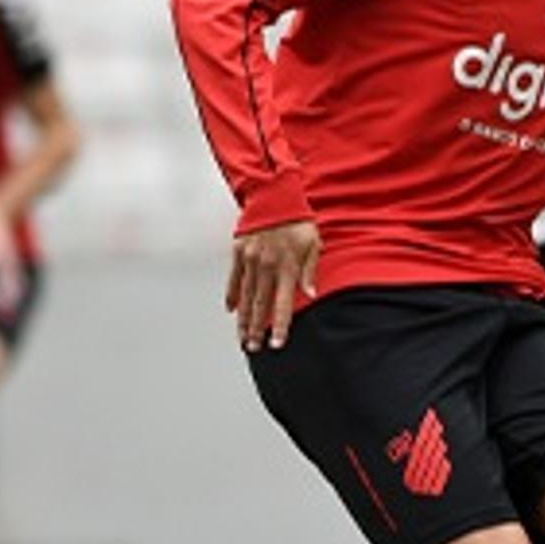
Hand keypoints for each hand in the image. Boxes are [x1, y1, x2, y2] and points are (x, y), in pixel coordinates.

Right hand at [226, 219, 320, 351]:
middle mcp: (266, 266)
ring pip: (246, 296)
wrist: (273, 195)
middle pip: (261, 305)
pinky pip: (234, 278)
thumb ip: (310, 270)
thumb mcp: (313, 243)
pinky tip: (231, 310)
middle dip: (257, 330)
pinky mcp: (239, 252)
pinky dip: (232, 295)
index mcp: (287, 266)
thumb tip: (311, 295)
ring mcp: (250, 260)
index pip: (282, 304)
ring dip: (244, 319)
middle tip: (254, 348)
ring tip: (242, 337)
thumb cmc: (298, 221)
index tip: (276, 344)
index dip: (279, 326)